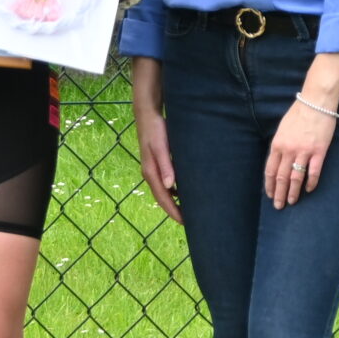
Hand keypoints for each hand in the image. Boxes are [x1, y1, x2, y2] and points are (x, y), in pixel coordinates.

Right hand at [135, 105, 181, 222]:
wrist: (147, 114)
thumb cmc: (156, 129)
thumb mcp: (162, 147)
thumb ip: (166, 166)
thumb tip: (170, 187)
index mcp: (151, 173)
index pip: (163, 199)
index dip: (174, 212)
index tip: (186, 223)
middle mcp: (150, 174)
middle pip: (163, 198)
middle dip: (175, 211)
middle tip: (190, 221)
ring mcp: (153, 169)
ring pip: (164, 192)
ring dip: (174, 202)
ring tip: (188, 210)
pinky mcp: (157, 163)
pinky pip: (166, 182)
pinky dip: (174, 191)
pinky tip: (183, 192)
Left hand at [264, 98, 336, 208]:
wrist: (316, 102)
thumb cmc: (299, 113)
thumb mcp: (282, 128)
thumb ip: (280, 144)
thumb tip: (278, 159)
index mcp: (278, 144)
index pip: (270, 169)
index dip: (269, 184)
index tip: (269, 194)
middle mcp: (288, 150)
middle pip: (281, 177)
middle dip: (279, 193)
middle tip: (278, 206)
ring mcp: (304, 151)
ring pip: (296, 177)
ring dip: (293, 192)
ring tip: (292, 202)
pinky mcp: (319, 151)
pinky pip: (314, 171)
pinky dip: (311, 182)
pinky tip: (309, 190)